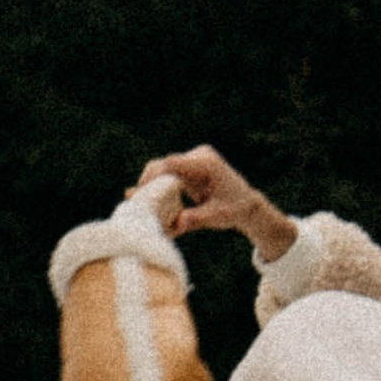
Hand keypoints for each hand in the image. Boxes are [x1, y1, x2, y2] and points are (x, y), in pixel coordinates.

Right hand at [137, 146, 297, 256]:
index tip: (140, 191)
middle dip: (148, 181)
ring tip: (138, 201)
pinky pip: (168, 173)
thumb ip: (196, 219)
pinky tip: (149, 198)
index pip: (172, 163)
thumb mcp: (217, 217)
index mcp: (206, 164)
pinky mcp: (189, 166)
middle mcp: (199, 156)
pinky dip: (158, 185)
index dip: (153, 175)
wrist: (247, 203)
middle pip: (164, 163)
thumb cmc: (234, 210)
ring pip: (163, 167)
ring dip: (151, 183)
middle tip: (133, 200)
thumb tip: (177, 224)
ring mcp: (193, 159)